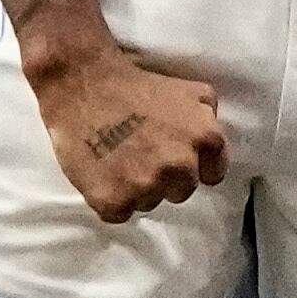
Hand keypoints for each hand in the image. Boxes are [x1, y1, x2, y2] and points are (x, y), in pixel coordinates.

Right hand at [29, 45, 227, 224]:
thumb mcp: (189, 89)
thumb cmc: (136, 84)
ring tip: (118, 160)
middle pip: (181, 191)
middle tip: (141, 155)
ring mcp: (147, 187)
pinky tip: (102, 174)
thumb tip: (211, 143)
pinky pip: (119, 214)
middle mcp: (180, 167)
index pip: (212, 174)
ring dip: (137, 188)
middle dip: (165, 177)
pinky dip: (111, 199)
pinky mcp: (113, 201)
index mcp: (204, 139)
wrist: (84, 84)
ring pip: (148, 203)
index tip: (174, 156)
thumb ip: (207, 117)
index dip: (194, 165)